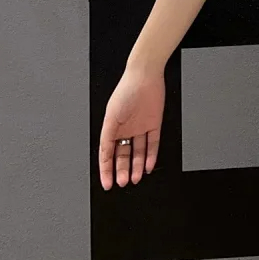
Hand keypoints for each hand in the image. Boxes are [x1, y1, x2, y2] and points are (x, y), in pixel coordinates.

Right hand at [98, 65, 164, 189]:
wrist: (146, 76)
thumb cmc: (125, 91)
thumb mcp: (111, 117)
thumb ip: (107, 137)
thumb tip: (103, 155)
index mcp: (112, 128)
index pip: (107, 154)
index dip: (106, 170)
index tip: (107, 183)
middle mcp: (126, 129)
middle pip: (123, 155)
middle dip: (122, 170)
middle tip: (122, 183)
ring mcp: (140, 127)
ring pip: (138, 152)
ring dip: (136, 166)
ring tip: (135, 179)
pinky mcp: (154, 123)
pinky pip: (153, 143)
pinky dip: (151, 155)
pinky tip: (148, 166)